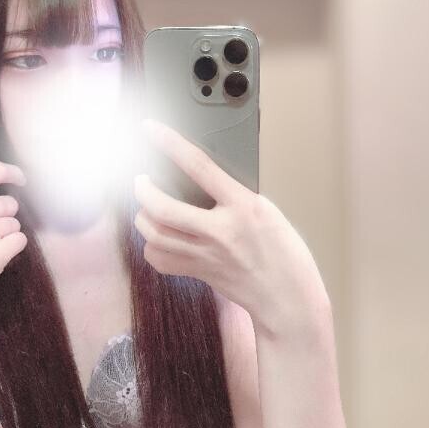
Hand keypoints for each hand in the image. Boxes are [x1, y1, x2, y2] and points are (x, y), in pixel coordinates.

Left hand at [133, 119, 329, 336]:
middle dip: (142, 189)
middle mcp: (220, 230)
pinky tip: (155, 237)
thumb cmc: (285, 253)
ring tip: (144, 205)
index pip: (198, 166)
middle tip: (140, 180)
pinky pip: (160, 259)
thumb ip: (235, 196)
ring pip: (154, 233)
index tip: (152, 129)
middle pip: (162, 206)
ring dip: (141, 216)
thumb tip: (200, 182)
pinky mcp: (200, 273)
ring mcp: (207, 255)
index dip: (170, 143)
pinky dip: (151, 246)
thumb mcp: (268, 211)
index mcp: (243, 206)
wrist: (288, 298)